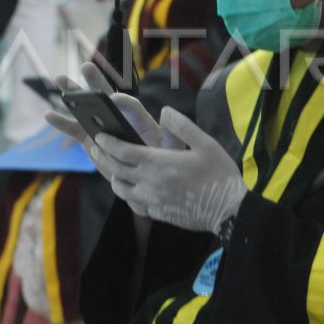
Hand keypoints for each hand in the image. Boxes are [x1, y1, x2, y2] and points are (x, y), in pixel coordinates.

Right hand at [43, 62, 165, 178]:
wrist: (146, 181)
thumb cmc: (163, 163)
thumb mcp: (173, 149)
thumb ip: (173, 133)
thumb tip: (166, 114)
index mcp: (140, 119)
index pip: (130, 104)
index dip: (122, 100)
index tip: (113, 100)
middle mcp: (120, 119)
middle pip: (107, 96)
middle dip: (96, 82)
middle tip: (86, 66)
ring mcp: (103, 128)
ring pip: (86, 109)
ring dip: (73, 95)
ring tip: (59, 79)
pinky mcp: (91, 141)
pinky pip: (75, 130)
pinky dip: (62, 123)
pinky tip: (48, 115)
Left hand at [91, 106, 245, 233]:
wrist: (228, 210)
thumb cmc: (219, 175)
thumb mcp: (206, 144)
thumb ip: (182, 126)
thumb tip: (163, 111)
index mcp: (158, 163)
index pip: (123, 151)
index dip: (108, 142)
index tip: (99, 135)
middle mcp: (149, 183)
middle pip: (115, 169)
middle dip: (102, 156)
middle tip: (95, 147)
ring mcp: (151, 200)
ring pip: (120, 189)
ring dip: (111, 176)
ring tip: (110, 167)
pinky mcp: (157, 212)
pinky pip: (133, 203)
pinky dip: (127, 193)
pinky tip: (130, 188)